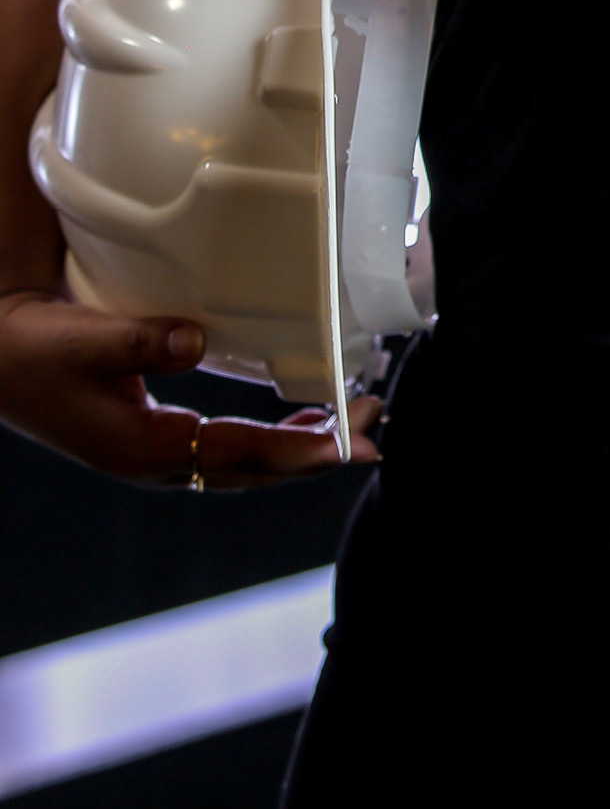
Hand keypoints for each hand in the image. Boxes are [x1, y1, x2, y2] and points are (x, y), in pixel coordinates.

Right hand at [0, 290, 380, 484]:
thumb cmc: (37, 354)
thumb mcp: (85, 342)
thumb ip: (140, 340)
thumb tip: (195, 338)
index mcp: (146, 448)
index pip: (239, 454)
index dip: (297, 449)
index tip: (345, 442)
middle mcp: (160, 464)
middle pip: (255, 470)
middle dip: (317, 454)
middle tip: (373, 434)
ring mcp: (160, 458)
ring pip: (246, 465)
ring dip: (301, 450)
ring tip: (350, 428)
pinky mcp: (159, 442)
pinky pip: (231, 451)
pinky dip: (274, 441)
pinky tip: (300, 424)